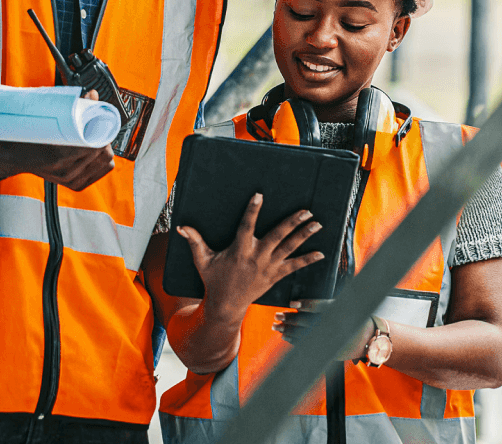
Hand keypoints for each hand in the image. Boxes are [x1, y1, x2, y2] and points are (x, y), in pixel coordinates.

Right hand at [0, 90, 114, 190]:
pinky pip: (101, 171)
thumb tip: (92, 96)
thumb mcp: (48, 118)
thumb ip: (74, 107)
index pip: (95, 145)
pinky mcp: (76, 185)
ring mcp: (71, 180)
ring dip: (104, 148)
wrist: (16, 156)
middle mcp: (66, 171)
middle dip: (104, 137)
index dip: (102, 130)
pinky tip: (94, 151)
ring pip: (106, 163)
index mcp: (58, 156)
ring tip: (96, 138)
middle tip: (99, 127)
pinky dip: (101, 159)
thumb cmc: (29, 136)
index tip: (101, 120)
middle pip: (103, 153)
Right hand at [179, 193, 323, 323]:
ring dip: (304, 236)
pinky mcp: (274, 276)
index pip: (247, 226)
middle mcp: (257, 258)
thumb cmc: (213, 280)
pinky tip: (321, 253)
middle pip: (277, 236)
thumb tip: (181, 227)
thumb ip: (194, 242)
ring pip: (289, 249)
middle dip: (293, 223)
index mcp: (239, 251)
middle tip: (306, 211)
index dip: (252, 210)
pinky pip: (294, 267)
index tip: (259, 195)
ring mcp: (268, 268)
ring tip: (317, 224)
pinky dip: (307, 260)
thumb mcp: (202, 260)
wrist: (226, 306)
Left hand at [274, 302, 374, 357]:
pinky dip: (296, 342)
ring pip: (306, 335)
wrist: (370, 339)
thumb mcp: (346, 305)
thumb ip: (327, 304)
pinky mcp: (331, 352)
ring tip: (277, 327)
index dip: (305, 304)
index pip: (319, 307)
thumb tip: (301, 303)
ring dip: (289, 331)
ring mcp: (333, 340)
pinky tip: (286, 337)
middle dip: (291, 319)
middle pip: (309, 322)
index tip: (292, 303)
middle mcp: (336, 326)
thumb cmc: (356, 318)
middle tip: (277, 316)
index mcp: (340, 312)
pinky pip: (310, 347)